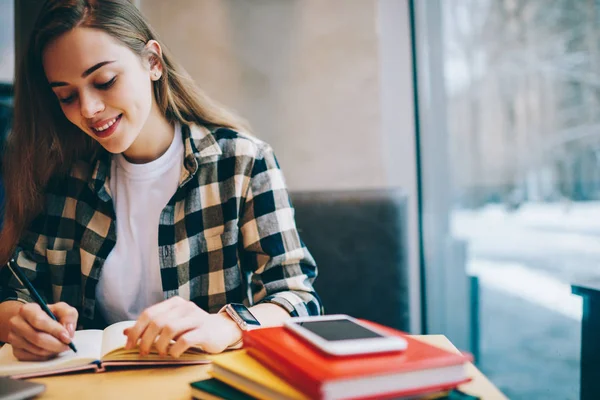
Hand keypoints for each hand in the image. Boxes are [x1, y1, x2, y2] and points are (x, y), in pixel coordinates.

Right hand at [7, 302, 77, 360]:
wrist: (32, 322)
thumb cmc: (49, 315)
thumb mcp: (61, 309)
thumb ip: (68, 315)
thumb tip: (68, 331)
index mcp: (27, 309)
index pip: (39, 321)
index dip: (55, 330)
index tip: (67, 337)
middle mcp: (17, 323)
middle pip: (37, 338)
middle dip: (56, 344)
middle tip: (68, 345)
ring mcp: (14, 338)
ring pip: (37, 350)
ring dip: (53, 350)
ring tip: (61, 346)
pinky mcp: (16, 350)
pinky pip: (33, 358)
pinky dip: (46, 356)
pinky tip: (51, 349)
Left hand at [124, 296, 241, 356]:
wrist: (222, 329)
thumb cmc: (193, 328)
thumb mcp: (172, 324)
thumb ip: (151, 327)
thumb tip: (126, 332)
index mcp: (175, 303)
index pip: (149, 313)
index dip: (136, 330)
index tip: (129, 345)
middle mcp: (185, 307)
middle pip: (157, 321)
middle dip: (145, 340)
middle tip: (143, 352)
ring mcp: (196, 317)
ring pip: (170, 328)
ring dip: (160, 345)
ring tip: (161, 353)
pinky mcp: (205, 330)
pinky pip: (185, 339)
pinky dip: (175, 349)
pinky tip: (174, 354)